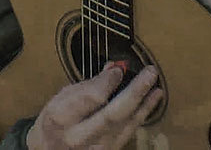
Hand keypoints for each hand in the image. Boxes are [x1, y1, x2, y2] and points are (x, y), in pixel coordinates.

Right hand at [26, 64, 162, 149]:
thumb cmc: (54, 121)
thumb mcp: (60, 98)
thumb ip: (87, 85)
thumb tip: (114, 69)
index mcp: (60, 118)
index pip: (89, 99)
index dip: (107, 82)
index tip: (117, 69)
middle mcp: (79, 137)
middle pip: (111, 115)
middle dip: (134, 93)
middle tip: (149, 73)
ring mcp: (96, 149)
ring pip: (125, 126)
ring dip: (144, 104)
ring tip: (156, 85)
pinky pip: (128, 133)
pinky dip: (142, 114)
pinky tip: (152, 100)